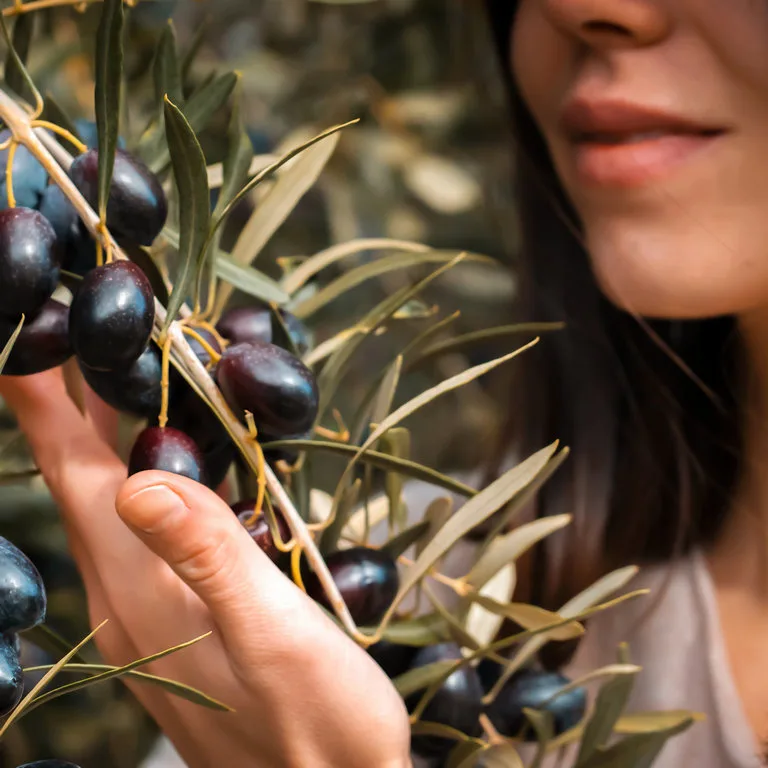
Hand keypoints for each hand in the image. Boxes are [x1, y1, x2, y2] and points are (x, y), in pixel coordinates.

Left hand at [0, 369, 411, 767]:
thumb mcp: (275, 635)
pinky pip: (147, 533)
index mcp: (143, 591)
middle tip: (78, 332)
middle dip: (70, 404)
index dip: (44, 406)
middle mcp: (129, 599)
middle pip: (85, 483)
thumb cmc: (321, 723)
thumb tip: (137, 482)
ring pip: (114, 506)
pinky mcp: (180, 624)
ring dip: (107, 438)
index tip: (26, 337)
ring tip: (118, 378)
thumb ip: (208, 557)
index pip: (78, 478)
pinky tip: (174, 463)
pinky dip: (149, 478)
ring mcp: (151, 616)